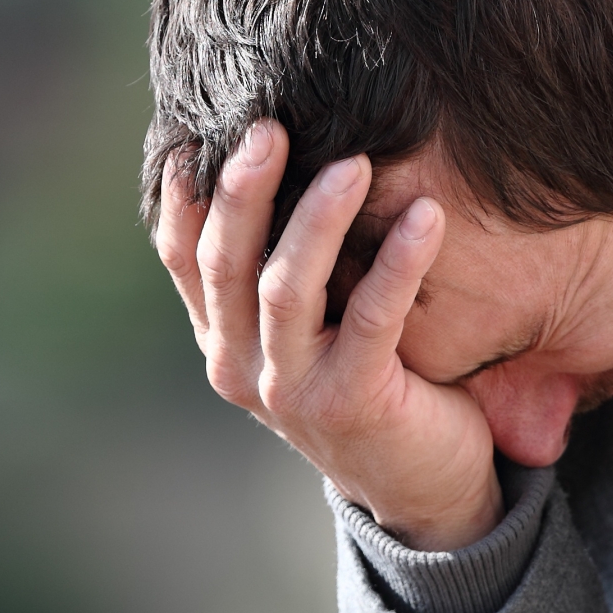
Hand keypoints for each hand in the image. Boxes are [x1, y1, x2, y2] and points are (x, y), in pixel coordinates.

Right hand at [152, 121, 503, 549]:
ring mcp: (290, 390)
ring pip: (285, 289)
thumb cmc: (370, 380)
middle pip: (225, 263)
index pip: (183, 257)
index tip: (198, 129)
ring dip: (317, 219)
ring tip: (355, 162)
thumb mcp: (311, 325)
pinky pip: (372, 320)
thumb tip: (276, 152)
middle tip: (270, 125)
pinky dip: (399, 263)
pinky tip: (428, 217)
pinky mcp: (351, 403)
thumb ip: (285, 265)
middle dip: (243, 190)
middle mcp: (241, 365)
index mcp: (223, 339)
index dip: (184, 195)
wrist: (423, 487)